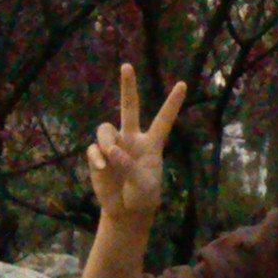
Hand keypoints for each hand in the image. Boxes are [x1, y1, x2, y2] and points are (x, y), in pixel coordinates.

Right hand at [86, 63, 185, 226]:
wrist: (126, 211)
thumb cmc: (142, 196)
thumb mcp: (142, 185)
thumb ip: (128, 166)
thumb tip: (111, 151)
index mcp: (152, 144)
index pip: (163, 120)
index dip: (172, 103)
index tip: (183, 84)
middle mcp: (132, 139)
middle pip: (129, 107)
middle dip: (127, 86)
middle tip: (127, 66)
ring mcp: (114, 146)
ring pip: (106, 129)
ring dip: (107, 141)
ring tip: (110, 155)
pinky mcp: (98, 157)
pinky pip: (94, 149)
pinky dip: (97, 158)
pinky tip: (102, 168)